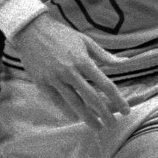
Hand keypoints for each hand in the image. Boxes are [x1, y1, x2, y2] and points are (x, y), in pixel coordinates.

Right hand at [14, 13, 129, 125]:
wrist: (31, 30)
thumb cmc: (61, 34)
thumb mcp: (85, 41)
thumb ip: (105, 55)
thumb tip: (125, 62)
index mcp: (83, 60)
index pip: (105, 84)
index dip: (117, 99)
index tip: (126, 110)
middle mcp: (70, 71)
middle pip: (92, 98)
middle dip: (104, 113)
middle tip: (113, 124)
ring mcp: (55, 78)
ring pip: (74, 103)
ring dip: (88, 117)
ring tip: (97, 127)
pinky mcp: (42, 82)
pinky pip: (57, 101)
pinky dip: (67, 111)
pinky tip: (76, 118)